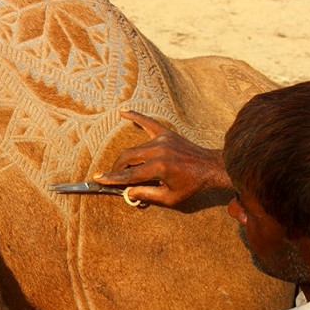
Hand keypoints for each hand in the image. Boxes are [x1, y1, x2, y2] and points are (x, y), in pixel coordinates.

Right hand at [93, 110, 230, 206]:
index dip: (112, 178)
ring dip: (126, 158)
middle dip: (117, 168)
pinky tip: (123, 112)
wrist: (211, 168)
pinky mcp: (166, 133)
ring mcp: (162, 140)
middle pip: (127, 158)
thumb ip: (146, 194)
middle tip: (113, 176)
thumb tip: (127, 192)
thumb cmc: (192, 185)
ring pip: (135, 148)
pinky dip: (135, 117)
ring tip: (122, 166)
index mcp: (159, 168)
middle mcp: (158, 151)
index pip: (129, 174)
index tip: (98, 178)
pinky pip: (148, 123)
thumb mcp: (170, 198)